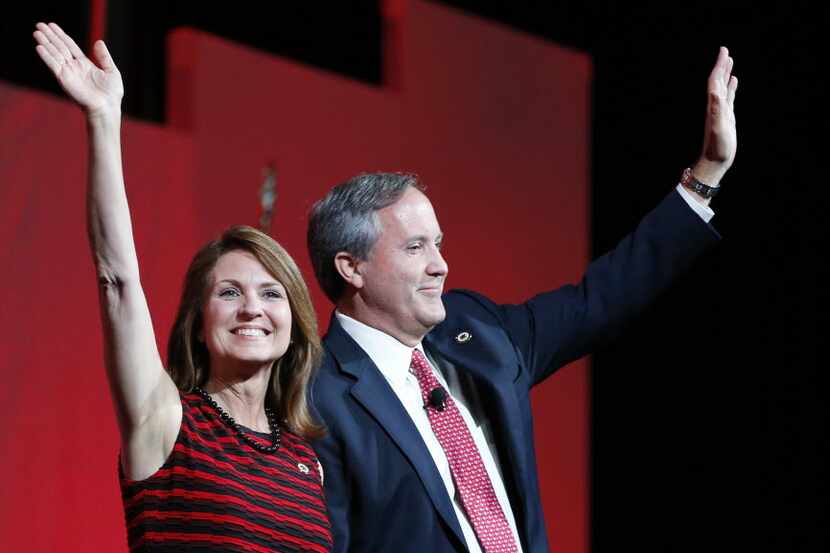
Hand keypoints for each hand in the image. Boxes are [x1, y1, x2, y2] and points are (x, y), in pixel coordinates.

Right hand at [33, 22, 122, 117]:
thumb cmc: (111, 94)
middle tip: (39, 25)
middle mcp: (74, 67)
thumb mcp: (111, 71)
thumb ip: (103, 56)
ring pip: (54, 54)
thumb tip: (98, 41)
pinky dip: (47, 56)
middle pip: (59, 47)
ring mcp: (68, 73)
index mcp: (84, 64)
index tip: (52, 25)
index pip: (70, 46)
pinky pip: (54, 65)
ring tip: (37, 32)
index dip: (61, 35)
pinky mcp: (64, 79)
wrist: (107, 108)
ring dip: (45, 43)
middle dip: (50, 36)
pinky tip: (39, 47)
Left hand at [693, 46, 737, 186]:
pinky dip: (731, 88)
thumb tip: (715, 92)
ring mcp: (721, 111)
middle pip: (717, 81)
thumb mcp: (718, 128)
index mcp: (714, 106)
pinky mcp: (727, 117)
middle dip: (721, 65)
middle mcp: (715, 106)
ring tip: (729, 61)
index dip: (719, 66)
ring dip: (726, 74)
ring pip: (723, 87)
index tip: (724, 51)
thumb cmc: (717, 148)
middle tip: (725, 50)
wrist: (715, 162)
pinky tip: (734, 82)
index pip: (715, 81)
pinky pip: (729, 98)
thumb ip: (716, 110)